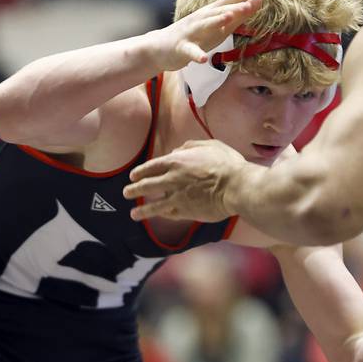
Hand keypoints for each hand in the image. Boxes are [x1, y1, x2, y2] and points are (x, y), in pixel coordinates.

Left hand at [124, 140, 246, 221]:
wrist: (236, 187)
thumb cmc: (227, 164)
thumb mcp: (210, 145)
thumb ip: (191, 146)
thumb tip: (179, 149)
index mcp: (176, 161)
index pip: (151, 167)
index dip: (141, 172)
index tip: (133, 176)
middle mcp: (172, 179)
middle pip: (147, 185)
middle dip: (134, 190)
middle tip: (127, 193)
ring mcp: (177, 197)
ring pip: (153, 205)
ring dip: (141, 210)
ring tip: (133, 214)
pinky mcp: (186, 212)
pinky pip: (169, 214)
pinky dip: (161, 215)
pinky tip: (157, 216)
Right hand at [147, 0, 263, 70]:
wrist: (161, 47)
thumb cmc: (195, 36)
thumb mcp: (219, 26)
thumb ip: (238, 15)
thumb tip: (258, 1)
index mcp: (212, 13)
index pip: (231, 0)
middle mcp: (202, 19)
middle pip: (221, 10)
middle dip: (237, 5)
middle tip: (254, 0)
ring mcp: (191, 32)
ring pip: (205, 25)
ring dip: (218, 20)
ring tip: (230, 17)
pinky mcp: (182, 48)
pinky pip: (190, 51)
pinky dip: (197, 55)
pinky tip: (203, 59)